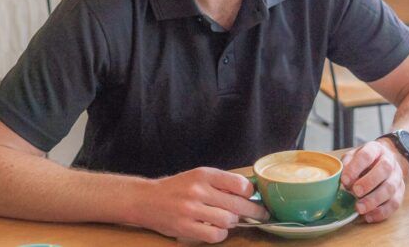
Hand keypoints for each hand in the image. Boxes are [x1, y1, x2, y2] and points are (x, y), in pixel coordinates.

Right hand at [135, 167, 268, 243]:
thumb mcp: (198, 177)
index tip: (254, 197)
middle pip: (237, 204)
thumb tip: (249, 193)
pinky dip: (220, 234)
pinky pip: (215, 234)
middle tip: (261, 215)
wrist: (147, 200)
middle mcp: (198, 190)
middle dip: (253, 211)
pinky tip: (216, 229)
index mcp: (204, 174)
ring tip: (228, 220)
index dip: (250, 192)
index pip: (239, 183)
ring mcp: (191, 209)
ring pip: (228, 220)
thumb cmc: (177, 188)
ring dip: (232, 222)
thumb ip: (220, 183)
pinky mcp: (185, 227)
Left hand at [340, 140, 407, 222]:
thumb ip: (347, 164)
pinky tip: (369, 216)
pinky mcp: (400, 192)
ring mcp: (397, 177)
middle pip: (384, 170)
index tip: (344, 179)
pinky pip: (394, 203)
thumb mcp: (353, 156)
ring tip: (359, 208)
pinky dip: (381, 212)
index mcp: (375, 149)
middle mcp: (389, 161)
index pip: (367, 155)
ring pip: (390, 189)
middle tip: (355, 192)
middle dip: (368, 182)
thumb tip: (343, 178)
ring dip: (374, 200)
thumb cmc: (365, 161)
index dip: (355, 167)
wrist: (385, 161)